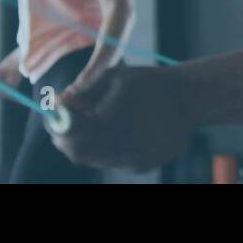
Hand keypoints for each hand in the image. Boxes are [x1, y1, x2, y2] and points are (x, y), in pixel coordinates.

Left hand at [50, 65, 191, 171]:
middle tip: (65, 125)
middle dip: (68, 139)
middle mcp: (124, 146)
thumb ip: (85, 91)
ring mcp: (135, 159)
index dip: (58, 129)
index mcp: (114, 121)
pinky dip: (107, 149)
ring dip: (87, 144)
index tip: (54, 118)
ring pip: (95, 159)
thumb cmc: (148, 82)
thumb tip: (59, 102)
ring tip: (96, 124)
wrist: (188, 99)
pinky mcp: (144, 165)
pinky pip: (113, 161)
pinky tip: (119, 132)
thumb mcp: (114, 77)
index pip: (72, 138)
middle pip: (80, 153)